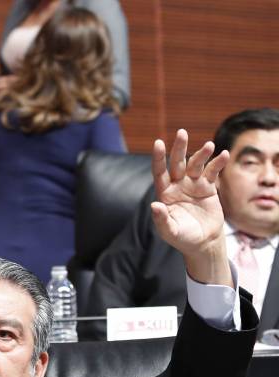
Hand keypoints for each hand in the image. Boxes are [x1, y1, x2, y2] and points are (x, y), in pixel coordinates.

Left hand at [151, 129, 231, 285]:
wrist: (203, 242)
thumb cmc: (182, 237)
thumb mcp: (170, 231)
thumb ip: (162, 219)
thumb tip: (155, 205)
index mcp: (165, 193)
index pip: (160, 172)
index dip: (159, 158)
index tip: (158, 143)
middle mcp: (178, 185)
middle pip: (177, 163)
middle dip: (179, 148)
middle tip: (181, 132)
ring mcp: (193, 184)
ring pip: (196, 164)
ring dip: (202, 154)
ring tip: (209, 146)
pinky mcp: (208, 187)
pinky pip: (212, 172)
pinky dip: (218, 163)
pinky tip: (223, 155)